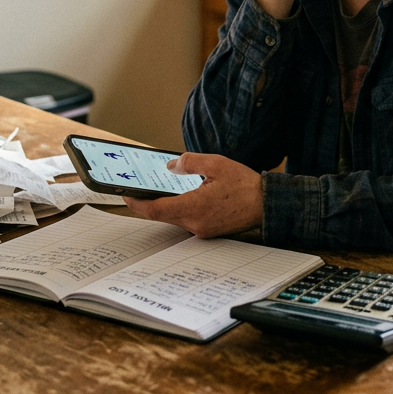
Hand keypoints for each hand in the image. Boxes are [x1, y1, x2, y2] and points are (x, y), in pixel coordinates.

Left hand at [123, 153, 263, 238]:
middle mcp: (194, 223)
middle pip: (161, 215)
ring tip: (157, 189)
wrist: (266, 205)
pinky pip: (186, 220)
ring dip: (164, 205)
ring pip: (173, 218)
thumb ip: (190, 162)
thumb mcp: (216, 164)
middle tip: (138, 188)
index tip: (126, 194)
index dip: (136, 202)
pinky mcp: (208, 231)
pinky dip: (178, 208)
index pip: (154, 210)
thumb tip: (171, 166)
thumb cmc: (245, 185)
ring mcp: (201, 230)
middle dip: (148, 202)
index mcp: (193, 207)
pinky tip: (180, 196)